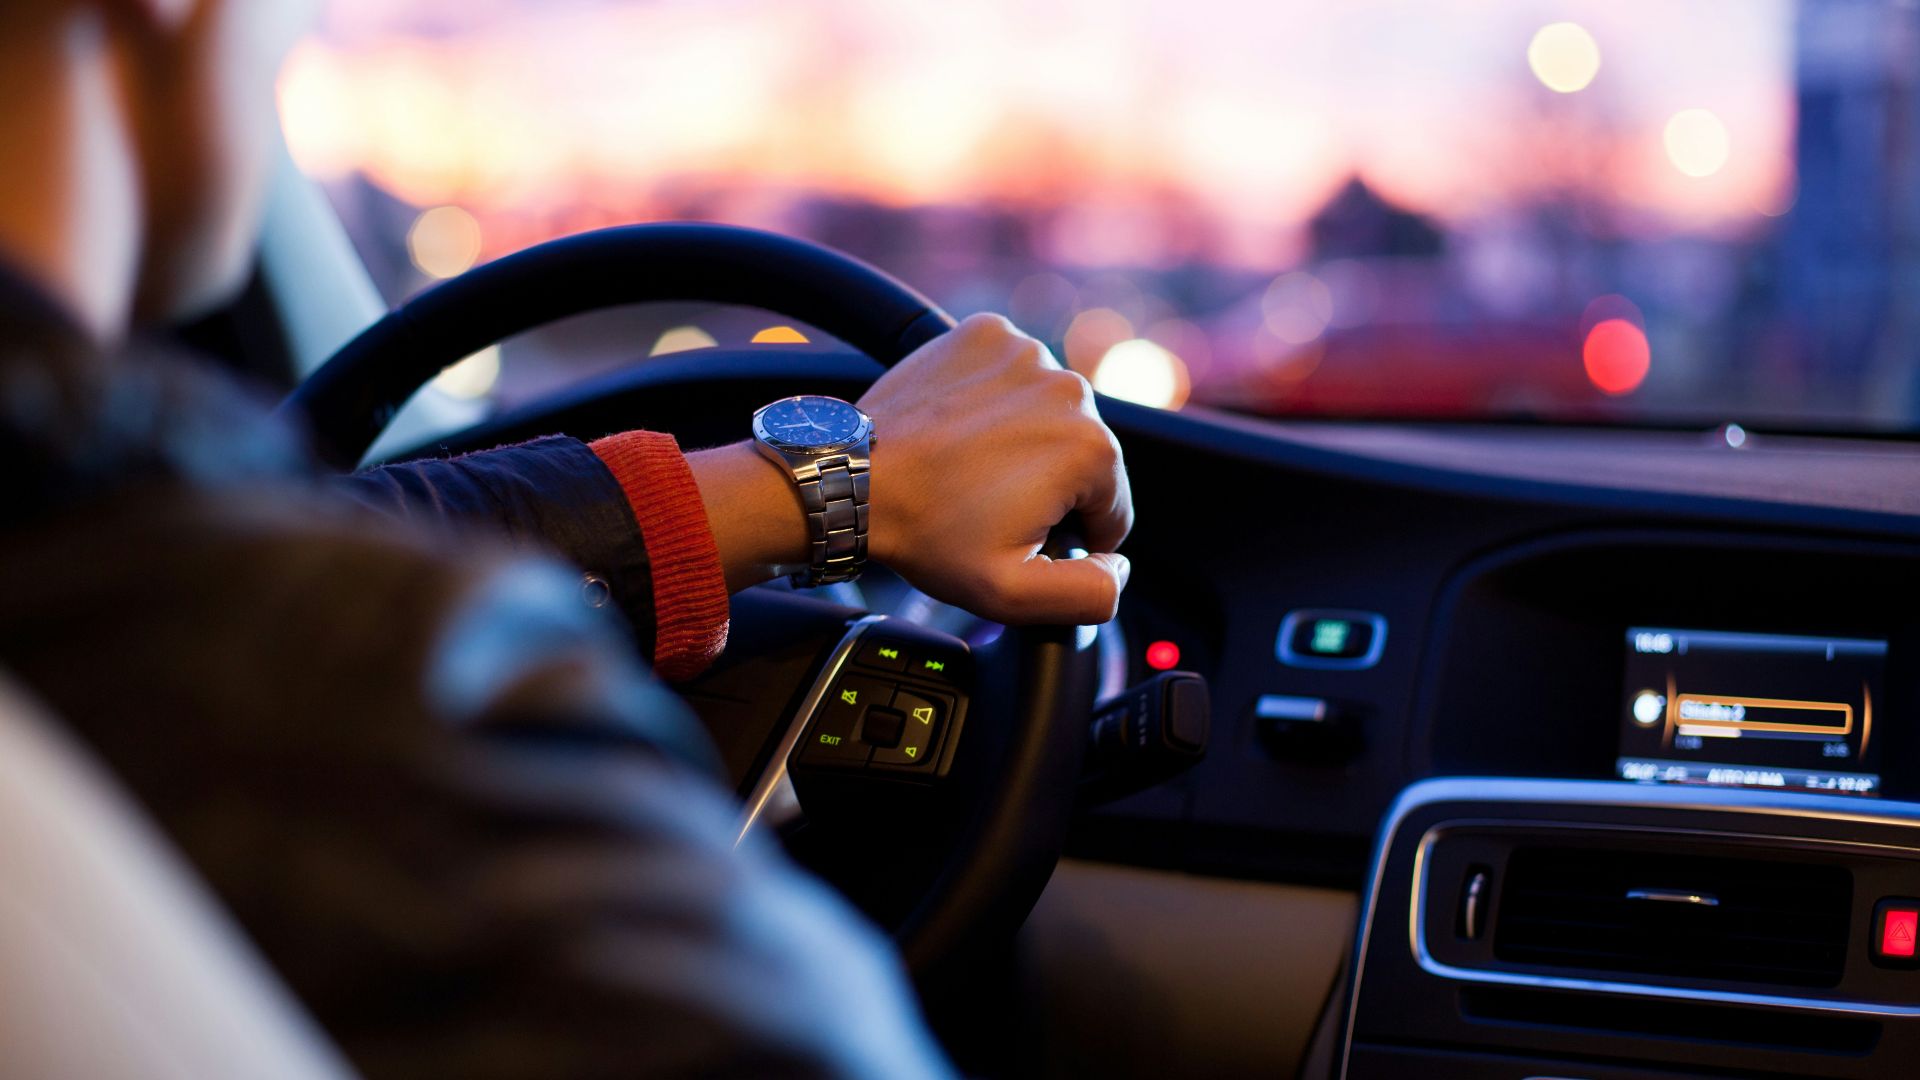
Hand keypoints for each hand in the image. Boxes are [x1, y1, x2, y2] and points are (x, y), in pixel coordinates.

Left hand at [686, 313, 1132, 624]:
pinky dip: (997, 398)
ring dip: (1025, 440)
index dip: (1071, 536)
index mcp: (1091, 449)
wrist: (854, 478)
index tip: (1020, 535)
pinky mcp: (987, 333)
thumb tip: (1120, 566)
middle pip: (1084, 455)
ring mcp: (1026, 351)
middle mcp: (1070, 388)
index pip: (1112, 508)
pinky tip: (962, 429)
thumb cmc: (927, 533)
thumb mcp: (1014, 594)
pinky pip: (1013, 374)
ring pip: (1049, 412)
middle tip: (987, 505)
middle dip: (1048, 485)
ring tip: (971, 467)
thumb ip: (1090, 593)